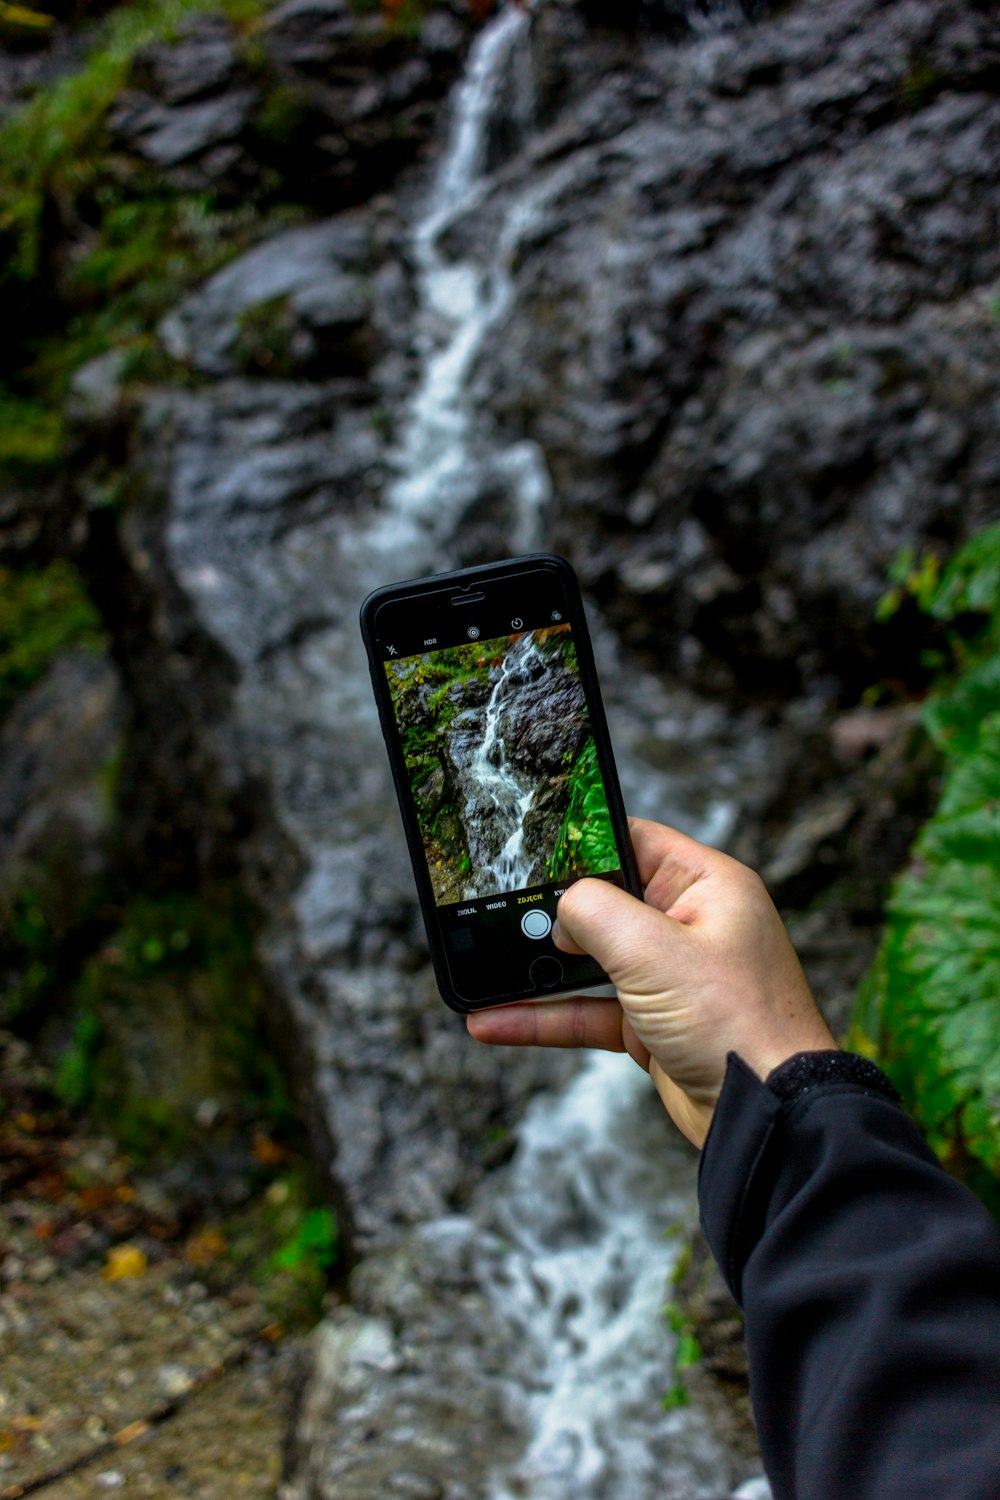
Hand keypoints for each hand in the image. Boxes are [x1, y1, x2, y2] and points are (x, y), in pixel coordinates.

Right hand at [467, 818, 835, 1147]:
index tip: (528, 844)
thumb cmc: (738, 1023)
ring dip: (538, 969)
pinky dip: (543, 1016)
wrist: (771, 1117)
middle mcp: (689, 926)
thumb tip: (559, 911)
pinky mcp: (652, 1025)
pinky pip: (587, 1010)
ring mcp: (670, 978)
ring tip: (481, 966)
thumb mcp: (654, 951)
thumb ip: (595, 912)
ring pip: (588, 961)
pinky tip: (496, 1021)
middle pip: (604, 902)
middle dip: (549, 912)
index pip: (633, 841)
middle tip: (494, 911)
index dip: (582, 841)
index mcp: (707, 887)